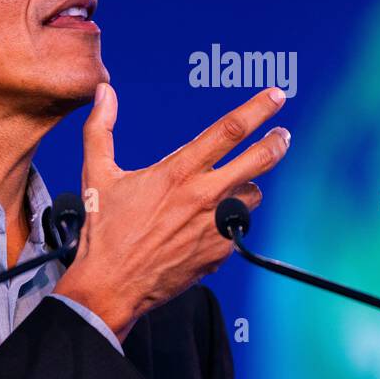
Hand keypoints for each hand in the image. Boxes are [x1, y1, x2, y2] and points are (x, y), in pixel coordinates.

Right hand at [52, 83, 290, 340]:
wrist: (111, 287)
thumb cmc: (104, 231)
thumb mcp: (97, 174)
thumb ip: (100, 128)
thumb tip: (104, 91)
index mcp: (178, 172)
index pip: (229, 130)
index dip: (258, 109)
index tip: (275, 96)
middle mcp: (204, 197)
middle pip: (259, 160)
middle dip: (277, 142)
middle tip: (282, 134)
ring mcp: (216, 226)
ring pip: (253, 195)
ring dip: (248, 186)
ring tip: (232, 187)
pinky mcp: (220, 252)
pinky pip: (238, 227)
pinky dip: (230, 220)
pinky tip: (209, 223)